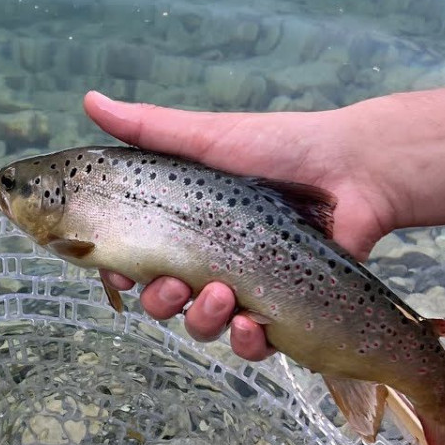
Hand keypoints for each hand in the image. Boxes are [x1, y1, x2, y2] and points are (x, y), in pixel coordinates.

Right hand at [84, 90, 398, 359]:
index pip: (135, 261)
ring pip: (202, 326)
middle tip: (175, 283)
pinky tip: (251, 323)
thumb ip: (147, 128)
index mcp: (185, 226)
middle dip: (160, 301)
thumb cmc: (281, 147)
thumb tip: (90, 99)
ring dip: (202, 318)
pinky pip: (252, 345)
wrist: (354, 170)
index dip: (119, 273)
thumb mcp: (208, 136)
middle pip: (163, 301)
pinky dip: (245, 341)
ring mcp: (244, 289)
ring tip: (223, 293)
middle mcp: (209, 261)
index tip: (117, 272)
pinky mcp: (282, 312)